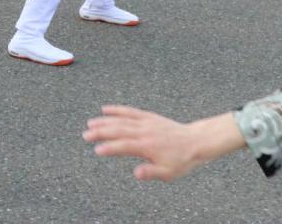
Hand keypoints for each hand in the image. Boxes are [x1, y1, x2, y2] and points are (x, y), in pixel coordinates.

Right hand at [84, 106, 236, 181]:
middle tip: (85, 135)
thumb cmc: (181, 160)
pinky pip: (130, 111)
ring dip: (104, 121)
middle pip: (118, 130)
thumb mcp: (169, 173)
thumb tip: (136, 173)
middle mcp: (144, 132)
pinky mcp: (148, 117)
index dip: (109, 148)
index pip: (123, 146)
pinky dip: (117, 110)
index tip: (97, 150)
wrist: (195, 142)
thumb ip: (151, 172)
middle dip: (100, 132)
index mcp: (147, 146)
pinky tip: (105, 109)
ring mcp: (145, 122)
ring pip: (121, 120)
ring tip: (90, 123)